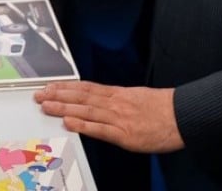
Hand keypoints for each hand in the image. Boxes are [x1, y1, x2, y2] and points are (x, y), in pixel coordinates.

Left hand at [34, 81, 183, 152]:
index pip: (86, 88)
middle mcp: (115, 103)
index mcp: (118, 94)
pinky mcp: (124, 135)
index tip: (50, 86)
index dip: (66, 87)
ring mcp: (118, 118)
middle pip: (81, 97)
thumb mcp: (137, 97)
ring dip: (63, 107)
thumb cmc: (163, 109)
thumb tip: (100, 101)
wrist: (182, 116)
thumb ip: (118, 100)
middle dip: (58, 95)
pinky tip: (69, 122)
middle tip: (39, 95)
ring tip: (46, 106)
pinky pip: (100, 129)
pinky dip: (83, 124)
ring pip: (86, 110)